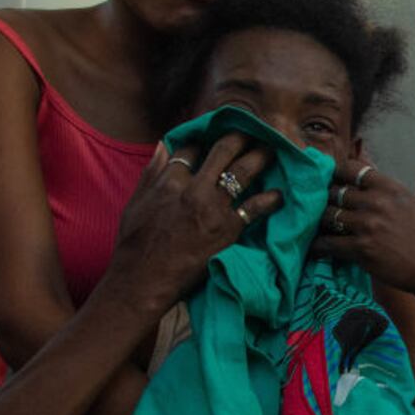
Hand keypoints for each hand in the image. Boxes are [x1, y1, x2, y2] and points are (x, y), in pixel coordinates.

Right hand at [105, 136, 281, 317]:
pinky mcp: (228, 229)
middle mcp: (193, 189)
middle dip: (241, 137)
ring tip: (273, 150)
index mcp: (168, 181)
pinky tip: (280, 195)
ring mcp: (212, 208)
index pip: (191, 147)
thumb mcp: (134, 204)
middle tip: (255, 131)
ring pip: (243, 172)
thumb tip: (162, 146)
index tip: (217, 133)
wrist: (142, 282)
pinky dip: (270, 200)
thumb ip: (150, 174)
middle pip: (223, 150)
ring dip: (261, 157)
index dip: (205, 137)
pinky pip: (255, 208)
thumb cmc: (134, 246)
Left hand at [310, 158, 414, 307]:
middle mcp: (376, 201)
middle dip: (322, 199)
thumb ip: (386, 194)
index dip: (334, 174)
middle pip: (333, 192)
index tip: (327, 181)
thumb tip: (363, 186)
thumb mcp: (411, 204)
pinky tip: (314, 247)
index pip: (349, 168)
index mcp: (390, 186)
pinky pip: (328, 243)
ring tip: (312, 227)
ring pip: (327, 216)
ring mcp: (367, 225)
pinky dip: (318, 245)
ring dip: (318, 222)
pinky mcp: (361, 250)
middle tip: (313, 206)